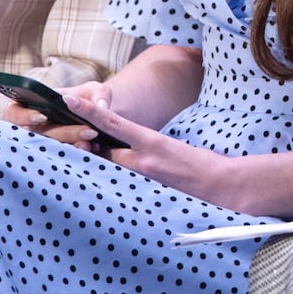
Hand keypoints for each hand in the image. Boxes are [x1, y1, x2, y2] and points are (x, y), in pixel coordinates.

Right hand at [3, 80, 111, 147]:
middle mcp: (34, 127)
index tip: (42, 117)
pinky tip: (93, 151)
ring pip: (49, 151)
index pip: (15, 112)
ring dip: (70, 148)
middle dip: (64, 133)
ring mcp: (44, 144)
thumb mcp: (96, 91)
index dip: (24, 116)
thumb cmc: (92, 99)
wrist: (102, 117)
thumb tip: (100, 106)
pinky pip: (60, 161)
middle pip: (38, 135)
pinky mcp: (57, 157)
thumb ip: (99, 94)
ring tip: (91, 144)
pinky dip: (75, 157)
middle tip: (89, 131)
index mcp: (33, 106)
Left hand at [57, 93, 225, 200]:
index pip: (113, 124)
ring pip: (113, 167)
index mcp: (153, 142)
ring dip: (108, 161)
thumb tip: (136, 145)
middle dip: (96, 145)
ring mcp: (145, 179)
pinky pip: (125, 182)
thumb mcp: (176, 145)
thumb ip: (152, 145)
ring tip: (104, 155)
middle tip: (87, 140)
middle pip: (105, 151)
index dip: (90, 112)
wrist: (221, 185)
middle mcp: (145, 160)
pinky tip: (119, 182)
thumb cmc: (204, 162)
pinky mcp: (148, 193)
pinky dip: (121, 177)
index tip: (71, 101)